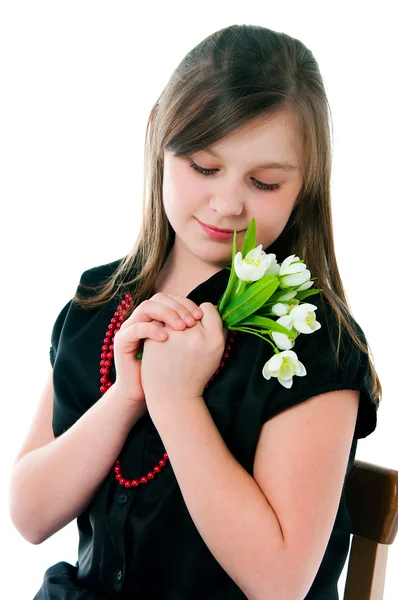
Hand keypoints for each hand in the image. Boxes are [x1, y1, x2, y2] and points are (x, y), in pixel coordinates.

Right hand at [111, 292, 203, 416]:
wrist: (147, 395)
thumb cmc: (169, 372)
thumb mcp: (184, 347)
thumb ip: (193, 329)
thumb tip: (212, 312)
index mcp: (157, 318)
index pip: (171, 298)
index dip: (186, 303)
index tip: (201, 316)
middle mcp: (142, 319)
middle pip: (160, 298)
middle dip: (179, 308)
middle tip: (192, 322)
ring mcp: (130, 327)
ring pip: (147, 307)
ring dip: (167, 314)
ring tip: (181, 328)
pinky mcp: (121, 340)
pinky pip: (136, 328)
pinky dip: (152, 330)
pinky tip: (166, 337)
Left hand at [141, 302, 227, 414]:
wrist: (172, 396)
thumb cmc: (195, 374)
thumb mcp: (215, 354)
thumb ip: (217, 330)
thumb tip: (212, 308)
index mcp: (214, 339)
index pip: (208, 308)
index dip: (203, 315)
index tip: (199, 326)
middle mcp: (195, 335)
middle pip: (190, 309)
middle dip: (187, 318)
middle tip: (185, 337)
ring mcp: (174, 335)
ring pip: (172, 312)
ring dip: (172, 319)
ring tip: (172, 337)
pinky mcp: (156, 338)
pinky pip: (158, 320)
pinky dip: (158, 327)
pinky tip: (160, 341)